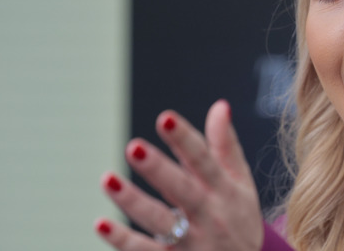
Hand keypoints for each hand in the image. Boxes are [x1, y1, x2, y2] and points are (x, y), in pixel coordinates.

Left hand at [95, 99, 263, 249]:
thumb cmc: (239, 220)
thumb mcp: (241, 183)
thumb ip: (226, 146)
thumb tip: (219, 105)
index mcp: (225, 190)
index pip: (205, 160)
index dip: (185, 139)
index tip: (165, 117)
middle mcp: (209, 215)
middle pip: (182, 190)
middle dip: (158, 169)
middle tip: (133, 146)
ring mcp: (192, 242)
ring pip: (160, 222)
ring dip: (133, 202)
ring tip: (108, 179)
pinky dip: (124, 240)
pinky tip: (102, 224)